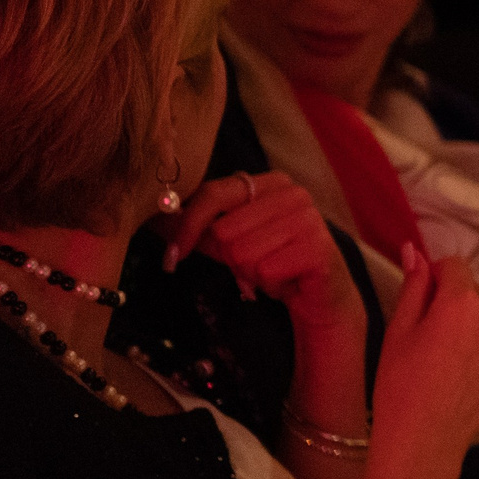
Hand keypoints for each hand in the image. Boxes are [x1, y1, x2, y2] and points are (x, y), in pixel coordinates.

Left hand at [153, 172, 359, 333]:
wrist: (321, 295)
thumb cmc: (275, 261)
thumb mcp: (234, 239)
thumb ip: (200, 227)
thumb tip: (158, 221)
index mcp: (272, 183)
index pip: (214, 193)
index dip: (187, 225)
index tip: (173, 254)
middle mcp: (294, 194)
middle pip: (225, 231)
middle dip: (231, 257)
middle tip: (254, 263)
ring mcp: (310, 220)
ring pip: (243, 253)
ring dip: (250, 272)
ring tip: (271, 270)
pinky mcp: (318, 249)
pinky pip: (265, 271)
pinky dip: (268, 285)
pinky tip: (285, 280)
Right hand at [370, 251, 478, 468]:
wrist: (425, 438)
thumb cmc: (400, 383)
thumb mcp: (398, 329)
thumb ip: (413, 285)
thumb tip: (414, 250)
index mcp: (462, 300)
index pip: (454, 265)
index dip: (435, 278)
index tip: (423, 300)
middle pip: (475, 292)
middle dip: (456, 304)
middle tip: (431, 340)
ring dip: (475, 328)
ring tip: (450, 361)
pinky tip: (468, 375)